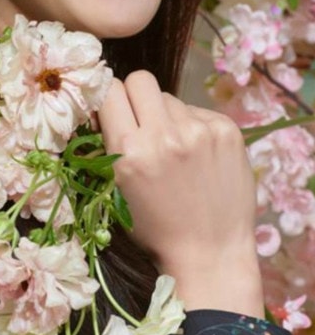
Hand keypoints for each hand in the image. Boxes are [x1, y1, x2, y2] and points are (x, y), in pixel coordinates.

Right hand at [98, 70, 263, 316]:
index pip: (109, 90)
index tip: (115, 111)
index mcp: (129, 151)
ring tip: (176, 151)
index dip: (109, 98)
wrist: (212, 254)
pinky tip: (199, 157)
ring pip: (170, 99)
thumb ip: (112, 143)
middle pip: (140, 80)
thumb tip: (108, 106)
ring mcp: (199, 130)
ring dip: (167, 117)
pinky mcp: (226, 130)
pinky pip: (198, 111)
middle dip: (136, 96)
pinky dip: (193, 127)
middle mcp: (164, 135)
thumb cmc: (155, 228)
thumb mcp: (117, 188)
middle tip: (143, 121)